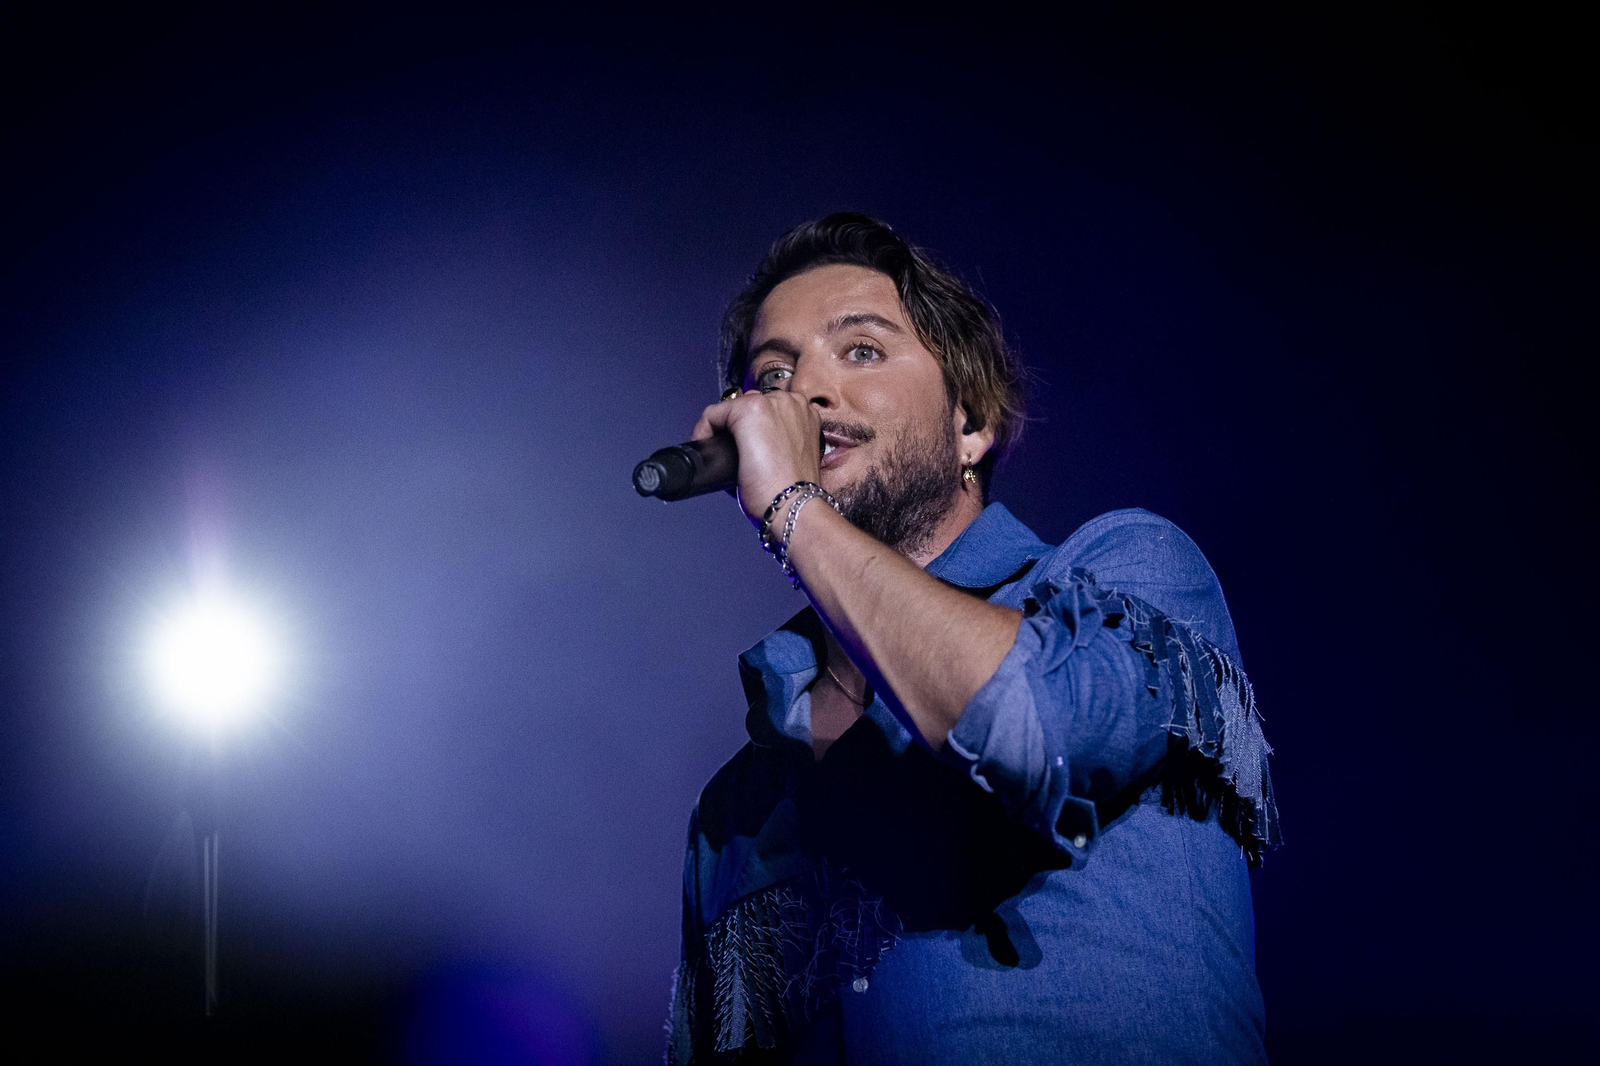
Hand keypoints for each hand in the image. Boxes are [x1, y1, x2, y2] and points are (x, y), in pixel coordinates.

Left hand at [692, 389, 822, 525]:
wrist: (795, 505)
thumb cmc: (795, 492)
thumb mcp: (793, 459)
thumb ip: (779, 445)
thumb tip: (752, 449)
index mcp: (806, 413)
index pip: (768, 410)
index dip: (750, 431)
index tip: (742, 450)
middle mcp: (791, 402)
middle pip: (749, 406)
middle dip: (736, 429)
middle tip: (729, 456)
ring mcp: (770, 403)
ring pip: (731, 409)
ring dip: (722, 430)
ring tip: (719, 456)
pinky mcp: (749, 410)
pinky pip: (714, 413)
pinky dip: (704, 431)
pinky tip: (709, 452)